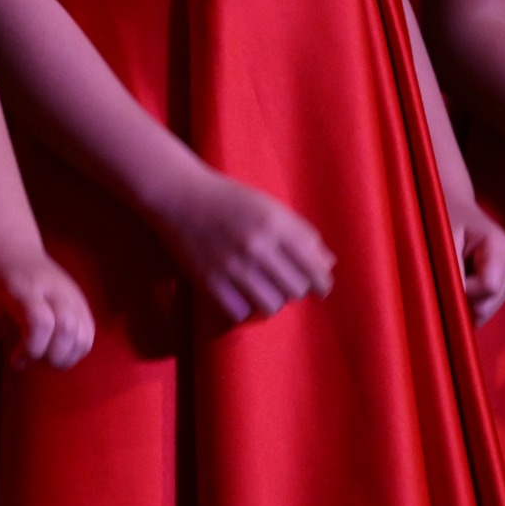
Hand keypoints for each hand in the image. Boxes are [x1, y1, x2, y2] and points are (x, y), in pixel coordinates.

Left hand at [0, 241, 94, 373]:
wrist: (9, 250)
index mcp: (19, 289)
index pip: (39, 320)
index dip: (32, 348)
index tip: (14, 360)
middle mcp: (49, 288)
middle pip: (65, 328)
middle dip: (50, 357)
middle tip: (28, 358)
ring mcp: (69, 293)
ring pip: (82, 332)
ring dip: (65, 356)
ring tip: (40, 355)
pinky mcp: (80, 300)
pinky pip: (88, 332)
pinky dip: (75, 349)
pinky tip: (53, 349)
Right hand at [149, 166, 335, 324]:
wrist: (177, 194)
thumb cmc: (228, 198)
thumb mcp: (268, 206)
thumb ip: (300, 233)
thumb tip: (328, 263)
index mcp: (274, 222)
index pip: (313, 266)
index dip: (322, 282)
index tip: (321, 288)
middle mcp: (256, 244)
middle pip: (296, 289)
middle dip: (295, 289)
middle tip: (286, 284)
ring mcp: (231, 264)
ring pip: (271, 304)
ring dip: (272, 300)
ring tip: (264, 290)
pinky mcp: (209, 280)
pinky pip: (241, 312)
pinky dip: (245, 307)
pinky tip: (241, 294)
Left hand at [454, 203, 504, 324]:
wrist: (454, 205)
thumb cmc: (445, 218)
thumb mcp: (443, 237)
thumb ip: (452, 268)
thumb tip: (459, 300)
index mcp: (499, 245)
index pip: (488, 287)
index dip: (464, 290)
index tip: (445, 277)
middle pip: (490, 302)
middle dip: (465, 300)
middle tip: (446, 279)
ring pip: (489, 307)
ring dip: (467, 301)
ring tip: (454, 276)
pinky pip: (487, 304)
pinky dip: (471, 300)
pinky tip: (462, 282)